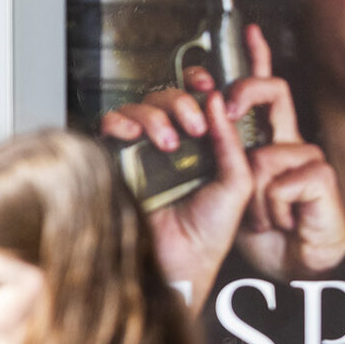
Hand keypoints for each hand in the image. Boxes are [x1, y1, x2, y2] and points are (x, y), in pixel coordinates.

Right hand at [100, 59, 255, 299]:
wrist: (180, 261)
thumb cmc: (208, 230)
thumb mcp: (236, 182)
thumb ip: (230, 141)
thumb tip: (217, 99)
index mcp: (201, 143)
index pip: (194, 98)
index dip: (196, 82)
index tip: (205, 83)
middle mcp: (169, 141)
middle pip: (164, 96)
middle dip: (179, 101)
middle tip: (192, 125)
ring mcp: (140, 150)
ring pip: (136, 107)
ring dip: (152, 115)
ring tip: (166, 141)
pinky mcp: (115, 159)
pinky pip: (108, 126)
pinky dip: (119, 122)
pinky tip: (133, 135)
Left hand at [220, 31, 344, 276]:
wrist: (281, 267)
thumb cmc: (248, 229)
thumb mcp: (214, 184)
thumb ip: (204, 150)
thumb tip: (182, 117)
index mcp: (260, 139)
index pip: (260, 90)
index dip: (257, 57)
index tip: (248, 29)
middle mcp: (287, 142)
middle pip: (273, 92)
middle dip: (244, 91)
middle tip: (221, 110)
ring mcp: (307, 159)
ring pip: (263, 151)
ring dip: (251, 191)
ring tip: (260, 214)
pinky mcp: (321, 180)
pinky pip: (277, 180)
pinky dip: (268, 207)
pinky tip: (280, 220)